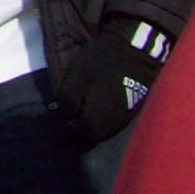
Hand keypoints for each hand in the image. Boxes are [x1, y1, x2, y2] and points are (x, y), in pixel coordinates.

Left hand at [53, 17, 171, 144]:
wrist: (136, 51)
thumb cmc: (102, 61)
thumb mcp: (77, 75)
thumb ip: (68, 99)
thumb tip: (61, 119)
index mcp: (98, 118)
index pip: (82, 141)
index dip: (69, 139)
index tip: (58, 131)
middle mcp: (114, 125)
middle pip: (94, 140)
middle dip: (80, 136)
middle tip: (66, 123)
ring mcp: (125, 119)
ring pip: (105, 133)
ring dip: (91, 129)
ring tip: (78, 116)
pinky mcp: (132, 112)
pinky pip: (113, 125)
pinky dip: (102, 122)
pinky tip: (93, 110)